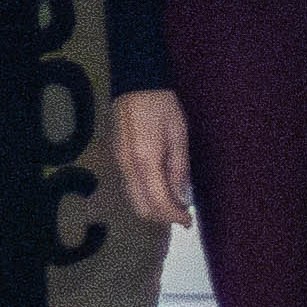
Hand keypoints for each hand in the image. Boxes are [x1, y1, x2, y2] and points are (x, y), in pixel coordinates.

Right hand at [107, 86, 192, 231]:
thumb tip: (182, 199)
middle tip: (182, 215)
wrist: (136, 84)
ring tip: (174, 204)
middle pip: (142, 207)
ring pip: (134, 200)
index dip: (174, 216)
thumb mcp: (178, 136)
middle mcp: (127, 168)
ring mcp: (119, 164)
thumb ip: (179, 170)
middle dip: (163, 217)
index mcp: (145, 161)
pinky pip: (130, 189)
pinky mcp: (117, 160)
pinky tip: (160, 190)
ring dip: (154, 209)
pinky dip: (145, 197)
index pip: (158, 202)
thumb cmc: (162, 106)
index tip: (189, 222)